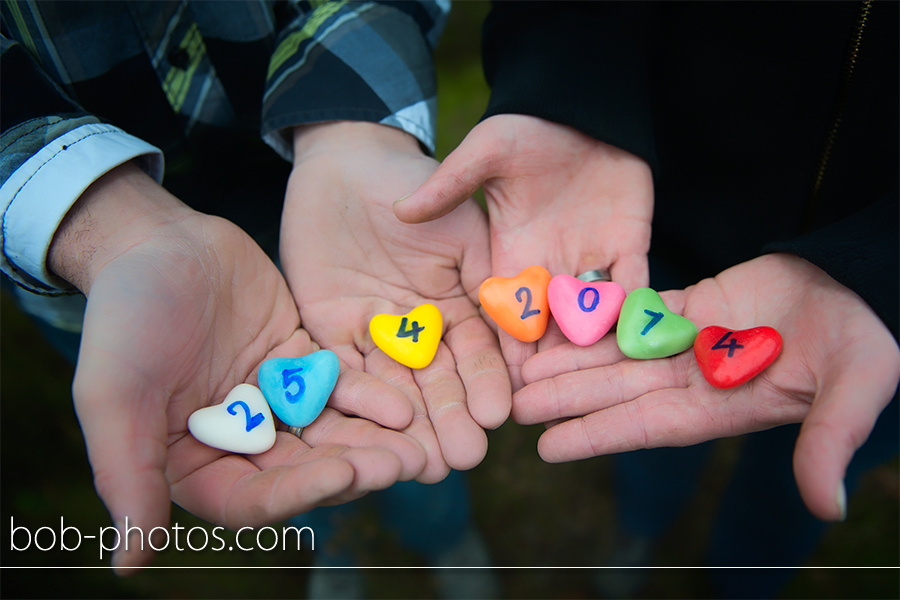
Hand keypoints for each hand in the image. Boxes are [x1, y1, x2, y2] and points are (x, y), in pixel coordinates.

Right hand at [49, 163, 423, 572]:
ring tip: (418, 446)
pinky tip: (404, 404)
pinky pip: (339, 388)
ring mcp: (274, 404)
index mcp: (193, 462)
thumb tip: (128, 565)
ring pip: (329, 434)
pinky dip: (369, 397)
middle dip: (351, 469)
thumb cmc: (125, 316)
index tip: (341, 474)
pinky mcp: (301, 365)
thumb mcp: (112, 394)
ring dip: (372, 442)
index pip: (250, 499)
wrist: (159, 242)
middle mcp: (239, 442)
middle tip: (401, 465)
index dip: (296, 494)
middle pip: (301, 470)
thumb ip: (127, 474)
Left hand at [280, 122, 510, 482]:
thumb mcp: (463, 231)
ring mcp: (373, 334)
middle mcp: (416, 333)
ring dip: (409, 425)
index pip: (475, 356)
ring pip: (393, 387)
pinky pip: (343, 368)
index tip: (499, 416)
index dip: (487, 385)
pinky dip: (361, 395)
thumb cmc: (417, 185)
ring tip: (426, 462)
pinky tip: (382, 420)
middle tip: (464, 459)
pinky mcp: (328, 330)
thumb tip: (520, 337)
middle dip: (450, 420)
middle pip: (435, 383)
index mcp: (455, 311)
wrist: (349, 163)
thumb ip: (487, 282)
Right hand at [394, 114, 653, 388]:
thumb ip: (449, 184)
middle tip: (545, 403)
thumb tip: (402, 209)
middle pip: (548, 327)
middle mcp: (550, 268)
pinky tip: (638, 340)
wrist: (581, 109)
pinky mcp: (629, 247)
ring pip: (591, 316)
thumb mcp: (485, 152)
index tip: (498, 384)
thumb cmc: (527, 128)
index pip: (504, 312)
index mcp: (511, 255)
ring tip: (593, 385)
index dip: (503, 347)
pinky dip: (636, 311)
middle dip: (548, 364)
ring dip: (592, 348)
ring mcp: (591, 261)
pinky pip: (635, 286)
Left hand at [514, 253, 899, 520]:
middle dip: (567, 398)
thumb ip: (828, 440)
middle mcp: (695, 380)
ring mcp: (688, 342)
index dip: (597, 436)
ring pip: (617, 354)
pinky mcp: (689, 305)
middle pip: (617, 392)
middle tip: (513, 405)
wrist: (859, 282)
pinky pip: (636, 315)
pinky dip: (601, 321)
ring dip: (572, 362)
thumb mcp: (853, 388)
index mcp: (722, 406)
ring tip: (524, 370)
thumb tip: (826, 507)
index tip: (548, 448)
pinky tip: (564, 323)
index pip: (646, 426)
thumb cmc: (862, 337)